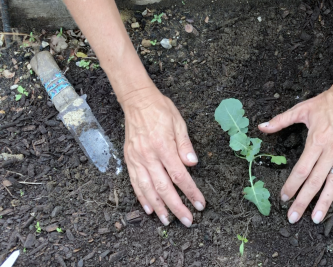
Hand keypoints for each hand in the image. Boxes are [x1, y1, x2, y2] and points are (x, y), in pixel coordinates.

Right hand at [121, 87, 204, 226]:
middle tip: (187, 221)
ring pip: (147, 189)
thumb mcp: (178, 122)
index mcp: (163, 146)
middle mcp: (148, 156)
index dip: (191, 192)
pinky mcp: (129, 160)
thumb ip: (185, 145)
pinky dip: (142, 198)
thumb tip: (193, 164)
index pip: (180, 176)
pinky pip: (135, 183)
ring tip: (167, 221)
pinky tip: (148, 209)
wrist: (136, 101)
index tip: (200, 204)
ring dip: (158, 208)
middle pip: (164, 188)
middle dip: (176, 207)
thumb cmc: (160, 110)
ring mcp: (136, 159)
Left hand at [258, 82, 332, 223]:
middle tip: (294, 217)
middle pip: (315, 181)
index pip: (302, 169)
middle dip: (303, 201)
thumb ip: (281, 120)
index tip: (284, 197)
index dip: (292, 185)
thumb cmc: (327, 102)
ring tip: (316, 218)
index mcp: (316, 141)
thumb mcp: (302, 109)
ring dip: (325, 203)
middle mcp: (331, 151)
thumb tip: (262, 127)